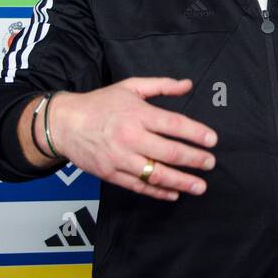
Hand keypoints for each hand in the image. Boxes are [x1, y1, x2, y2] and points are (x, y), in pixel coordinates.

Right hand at [48, 76, 217, 200]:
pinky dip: (158, 192)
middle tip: (210, 164)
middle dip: (194, 160)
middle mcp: (130, 137)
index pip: (174, 124)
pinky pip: (139, 186)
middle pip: (169, 152)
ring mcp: (120, 158)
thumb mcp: (130, 86)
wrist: (64, 123)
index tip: (212, 140)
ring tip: (200, 186)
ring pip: (157, 173)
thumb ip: (161, 85)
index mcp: (137, 114)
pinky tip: (174, 193)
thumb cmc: (100, 103)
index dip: (196, 133)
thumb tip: (188, 84)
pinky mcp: (111, 173)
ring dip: (182, 181)